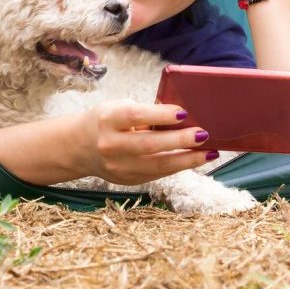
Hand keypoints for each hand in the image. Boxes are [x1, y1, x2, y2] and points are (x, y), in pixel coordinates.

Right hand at [74, 101, 213, 185]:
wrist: (80, 147)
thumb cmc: (108, 121)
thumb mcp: (119, 108)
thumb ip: (146, 112)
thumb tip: (182, 116)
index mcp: (107, 120)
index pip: (136, 117)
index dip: (160, 115)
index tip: (183, 113)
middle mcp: (110, 145)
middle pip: (149, 144)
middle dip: (180, 140)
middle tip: (203, 134)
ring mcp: (118, 167)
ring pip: (157, 165)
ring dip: (187, 159)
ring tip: (209, 153)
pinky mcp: (127, 180)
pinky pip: (158, 174)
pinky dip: (178, 166)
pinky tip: (194, 159)